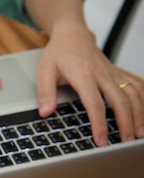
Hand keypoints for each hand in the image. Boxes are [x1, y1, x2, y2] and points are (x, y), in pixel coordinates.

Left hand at [35, 21, 143, 145]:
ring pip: (133, 94)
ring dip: (139, 114)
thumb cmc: (58, 54)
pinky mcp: (117, 73)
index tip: (101, 140)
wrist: (72, 34)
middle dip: (125, 124)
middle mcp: (102, 75)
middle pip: (120, 102)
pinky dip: (143, 100)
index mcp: (84, 76)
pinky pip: (135, 86)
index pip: (95, 105)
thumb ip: (45, 93)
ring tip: (139, 134)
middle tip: (125, 142)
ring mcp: (112, 74)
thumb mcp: (44, 72)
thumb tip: (45, 112)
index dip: (99, 124)